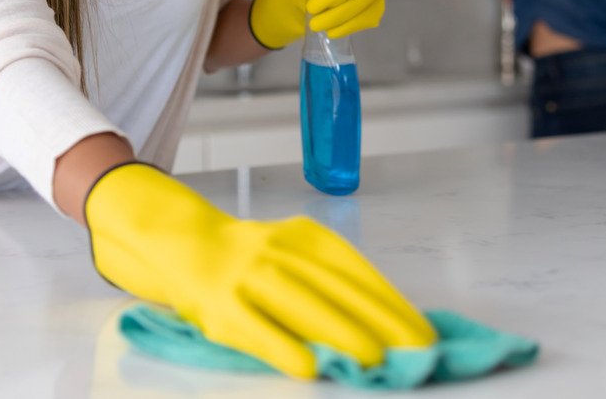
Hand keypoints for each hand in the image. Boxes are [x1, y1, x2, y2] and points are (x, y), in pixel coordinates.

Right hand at [86, 163, 435, 378]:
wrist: (184, 242)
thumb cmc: (252, 258)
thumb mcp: (295, 254)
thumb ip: (332, 280)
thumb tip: (390, 322)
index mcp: (305, 237)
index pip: (357, 271)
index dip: (391, 302)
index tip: (421, 331)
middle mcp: (279, 250)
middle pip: (336, 287)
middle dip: (379, 321)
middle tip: (414, 351)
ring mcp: (247, 275)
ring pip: (301, 303)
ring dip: (341, 332)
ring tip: (374, 360)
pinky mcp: (219, 305)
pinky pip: (256, 329)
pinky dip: (284, 348)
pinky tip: (309, 367)